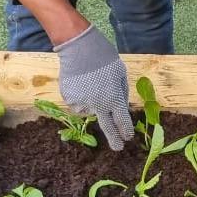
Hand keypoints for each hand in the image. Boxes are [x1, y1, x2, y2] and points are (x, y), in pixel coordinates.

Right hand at [54, 26, 134, 150]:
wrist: (80, 48)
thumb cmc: (105, 59)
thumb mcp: (121, 74)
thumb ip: (122, 93)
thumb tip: (121, 108)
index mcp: (114, 98)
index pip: (122, 120)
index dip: (125, 130)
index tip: (127, 137)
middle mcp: (99, 105)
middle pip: (107, 127)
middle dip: (114, 139)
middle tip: (118, 149)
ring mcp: (82, 103)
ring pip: (89, 111)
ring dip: (92, 104)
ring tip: (91, 84)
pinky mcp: (69, 99)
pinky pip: (77, 104)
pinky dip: (80, 98)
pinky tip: (81, 83)